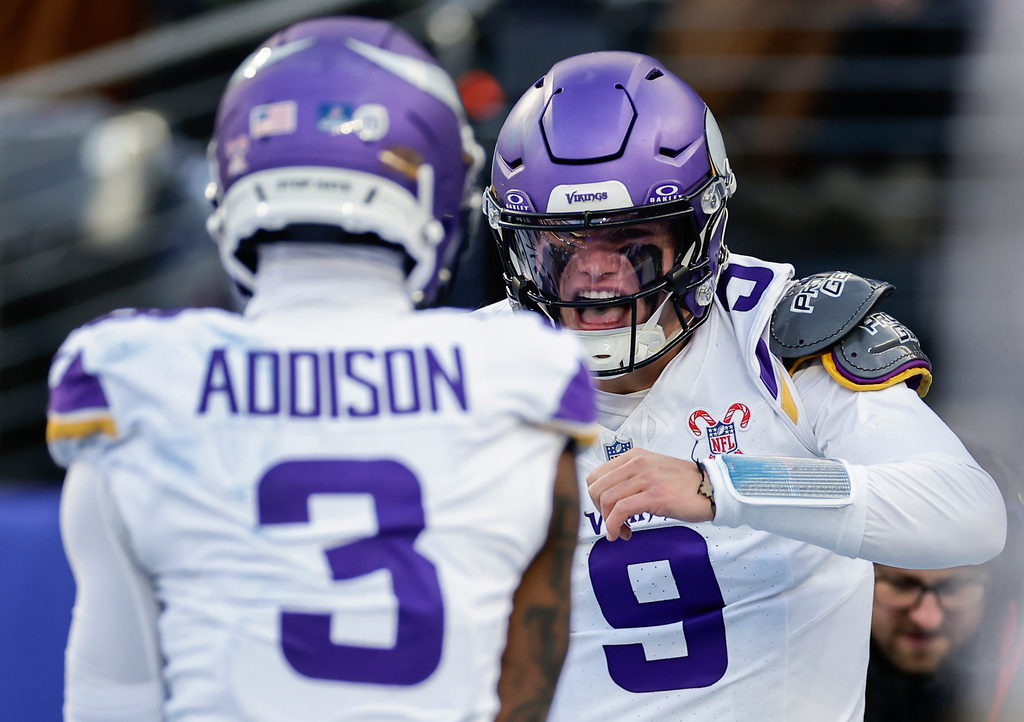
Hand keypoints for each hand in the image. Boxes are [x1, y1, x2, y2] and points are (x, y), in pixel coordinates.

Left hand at [586, 448, 712, 540]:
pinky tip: (622, 534)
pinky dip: (614, 525)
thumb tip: (608, 497)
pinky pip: (621, 510)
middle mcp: (636, 463)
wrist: (711, 489)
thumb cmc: (683, 485)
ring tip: (621, 531)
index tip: (606, 510)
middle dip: (598, 510)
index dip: (595, 497)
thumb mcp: (651, 471)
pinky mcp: (655, 495)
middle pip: (596, 488)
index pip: (595, 475)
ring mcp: (646, 478)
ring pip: (606, 499)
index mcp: (633, 456)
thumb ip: (630, 478)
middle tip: (612, 522)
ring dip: (608, 521)